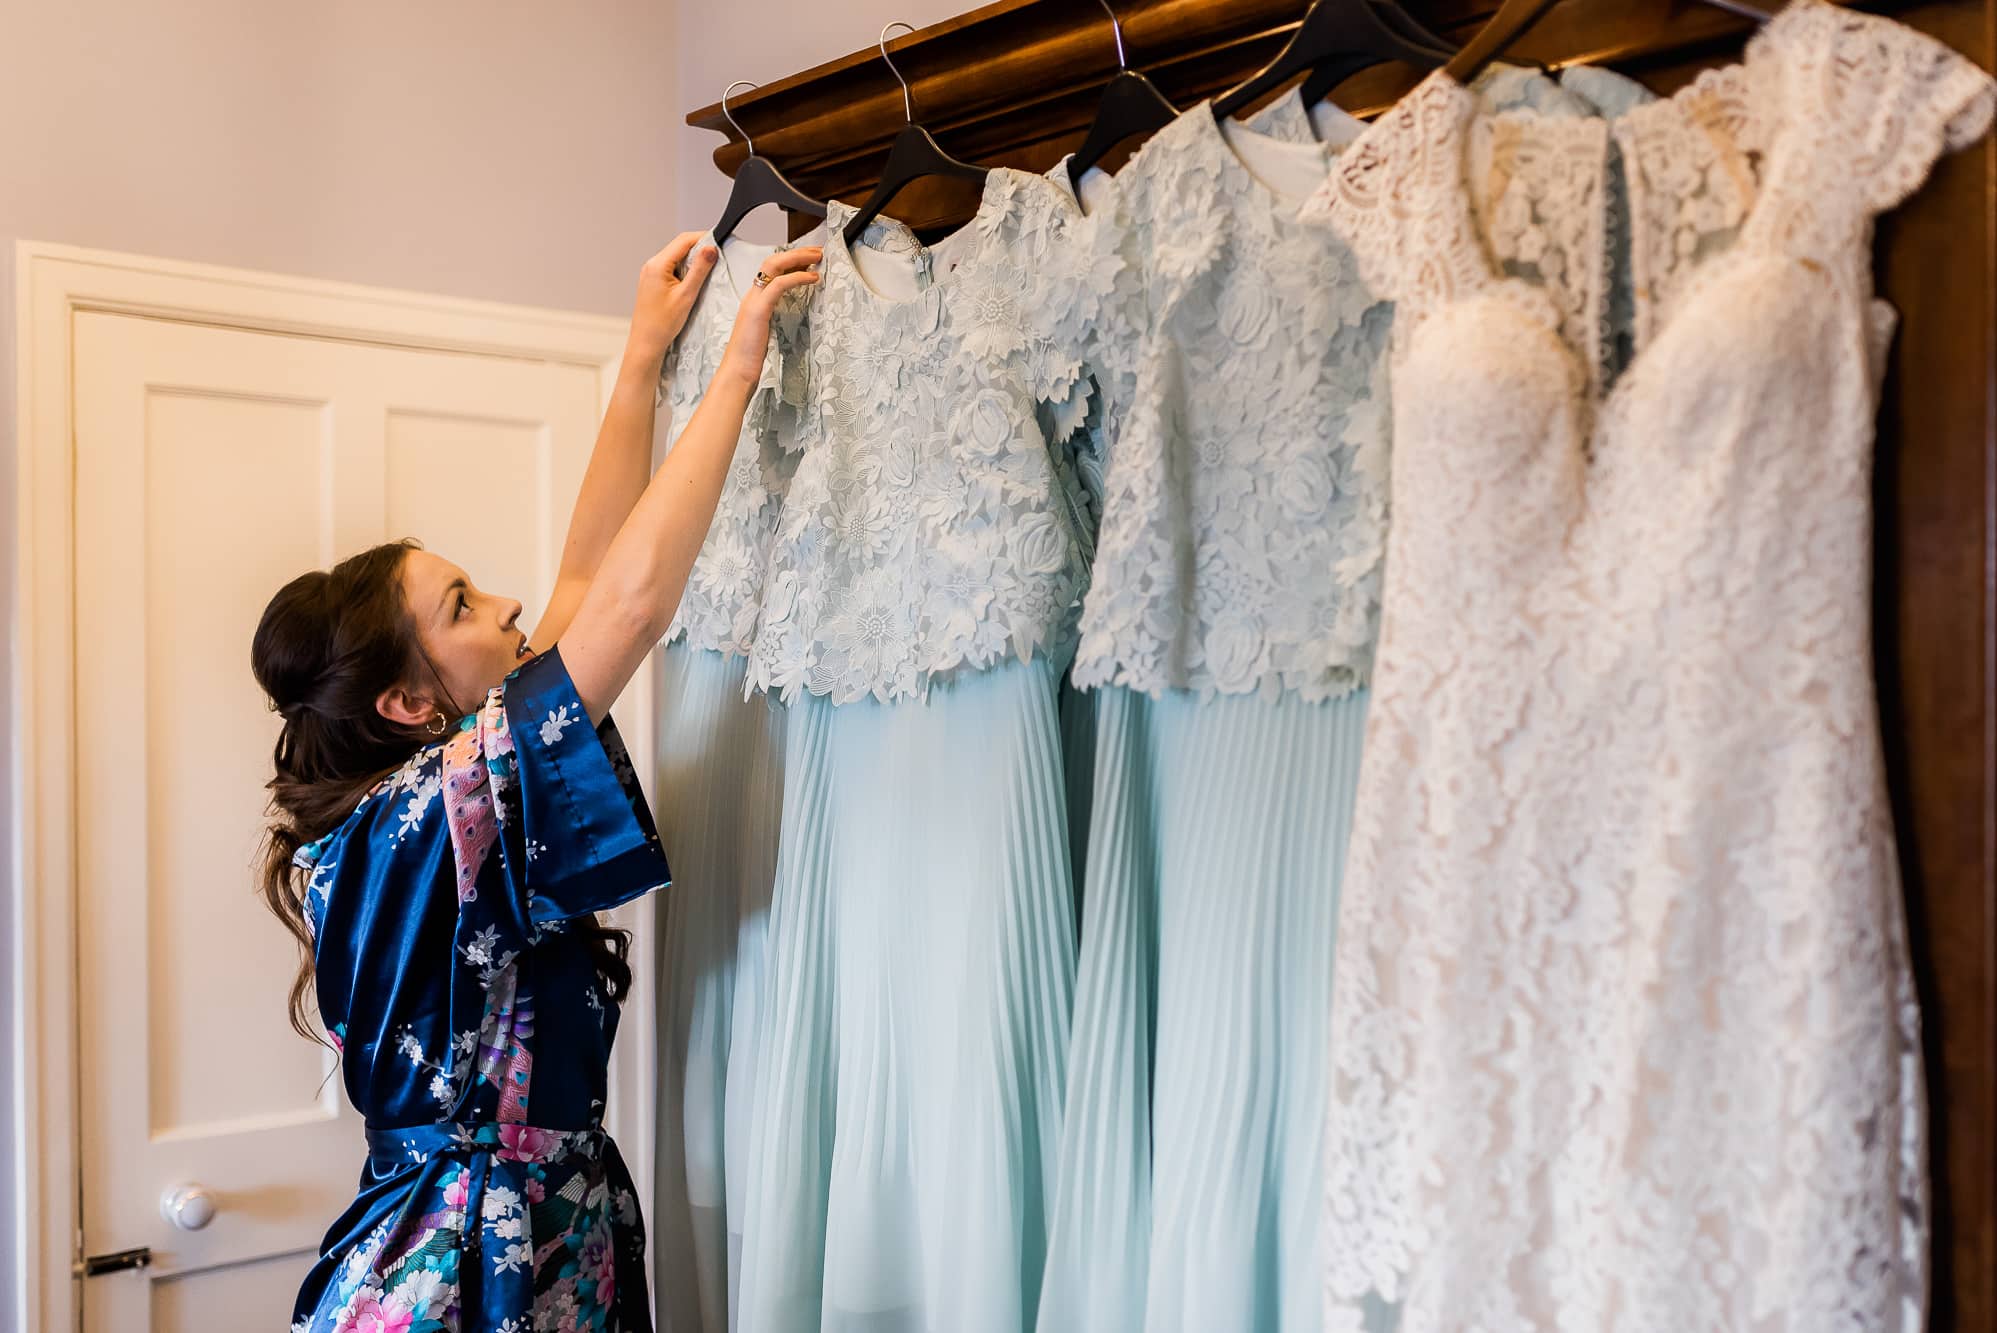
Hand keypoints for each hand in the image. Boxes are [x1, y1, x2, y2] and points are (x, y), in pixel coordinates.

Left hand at [628, 232, 719, 361]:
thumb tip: (711, 249)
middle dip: (699, 249)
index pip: (683, 240)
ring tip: (707, 271)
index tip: (719, 242)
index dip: (703, 237)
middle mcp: (651, 265)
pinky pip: (671, 268)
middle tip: (717, 257)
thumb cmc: (663, 323)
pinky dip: (685, 270)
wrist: (646, 342)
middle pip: (679, 247)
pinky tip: (693, 282)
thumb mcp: (686, 295)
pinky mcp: (653, 281)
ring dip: (692, 261)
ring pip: (676, 258)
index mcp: (657, 265)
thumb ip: (699, 270)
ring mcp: (650, 273)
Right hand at [715, 247, 822, 388]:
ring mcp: (753, 301)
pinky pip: (779, 284)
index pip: (771, 271)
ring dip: (798, 258)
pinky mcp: (758, 310)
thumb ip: (774, 319)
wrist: (737, 373)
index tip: (810, 259)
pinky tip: (813, 277)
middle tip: (818, 251)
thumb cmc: (750, 359)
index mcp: (754, 301)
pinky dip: (798, 277)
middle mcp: (752, 296)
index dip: (791, 261)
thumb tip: (791, 315)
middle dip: (797, 253)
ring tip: (818, 257)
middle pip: (772, 261)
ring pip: (773, 266)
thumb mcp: (766, 333)